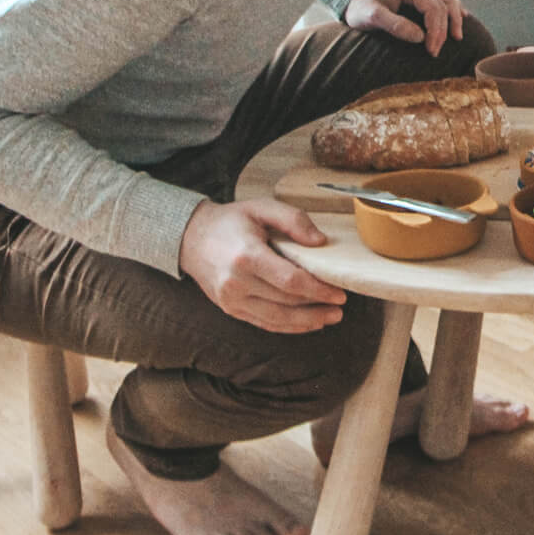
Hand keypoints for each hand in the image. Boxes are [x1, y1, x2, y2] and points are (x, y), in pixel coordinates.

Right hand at [179, 198, 348, 332]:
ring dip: (307, 321)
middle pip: (286, 302)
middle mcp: (236, 283)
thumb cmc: (231, 221)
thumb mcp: (262, 207)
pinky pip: (264, 323)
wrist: (192, 238)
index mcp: (247, 257)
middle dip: (317, 306)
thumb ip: (293, 220)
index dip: (318, 290)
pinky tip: (307, 323)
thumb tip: (320, 241)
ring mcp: (231, 300)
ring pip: (276, 319)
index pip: (290, 280)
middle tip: (341, 306)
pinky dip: (288, 326)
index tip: (339, 292)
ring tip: (330, 318)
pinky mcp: (230, 309)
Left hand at [344, 0, 465, 56]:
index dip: (436, 31)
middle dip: (442, 30)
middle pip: (442, 5)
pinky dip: (452, 8)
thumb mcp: (371, 17)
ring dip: (454, 17)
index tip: (431, 50)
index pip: (433, 8)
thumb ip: (395, 25)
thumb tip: (420, 37)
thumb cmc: (359, 6)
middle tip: (435, 52)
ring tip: (457, 37)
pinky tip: (461, 18)